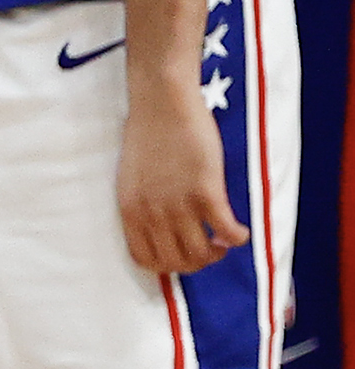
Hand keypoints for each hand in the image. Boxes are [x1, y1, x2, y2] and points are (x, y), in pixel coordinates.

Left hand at [118, 74, 246, 273]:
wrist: (161, 102)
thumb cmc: (147, 134)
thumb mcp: (132, 178)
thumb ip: (143, 206)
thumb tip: (160, 232)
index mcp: (128, 209)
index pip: (145, 260)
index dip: (167, 265)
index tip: (181, 254)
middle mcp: (151, 212)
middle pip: (177, 263)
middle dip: (196, 262)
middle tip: (208, 247)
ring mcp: (178, 203)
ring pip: (202, 254)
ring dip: (217, 253)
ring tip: (222, 239)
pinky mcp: (205, 191)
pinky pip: (227, 232)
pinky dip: (238, 238)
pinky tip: (240, 231)